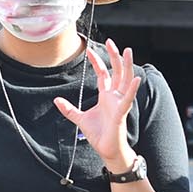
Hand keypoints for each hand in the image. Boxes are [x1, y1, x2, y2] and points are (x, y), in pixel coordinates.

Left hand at [55, 38, 140, 169]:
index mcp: (106, 96)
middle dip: (114, 56)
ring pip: (125, 80)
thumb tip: (56, 100)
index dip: (97, 61)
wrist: (106, 150)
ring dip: (127, 65)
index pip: (103, 73)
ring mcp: (120, 103)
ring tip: (128, 51)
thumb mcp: (80, 119)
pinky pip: (128, 98)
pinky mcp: (122, 112)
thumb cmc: (99, 135)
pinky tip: (136, 78)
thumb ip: (69, 109)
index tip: (89, 50)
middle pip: (117, 71)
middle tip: (111, 41)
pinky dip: (132, 89)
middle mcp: (115, 96)